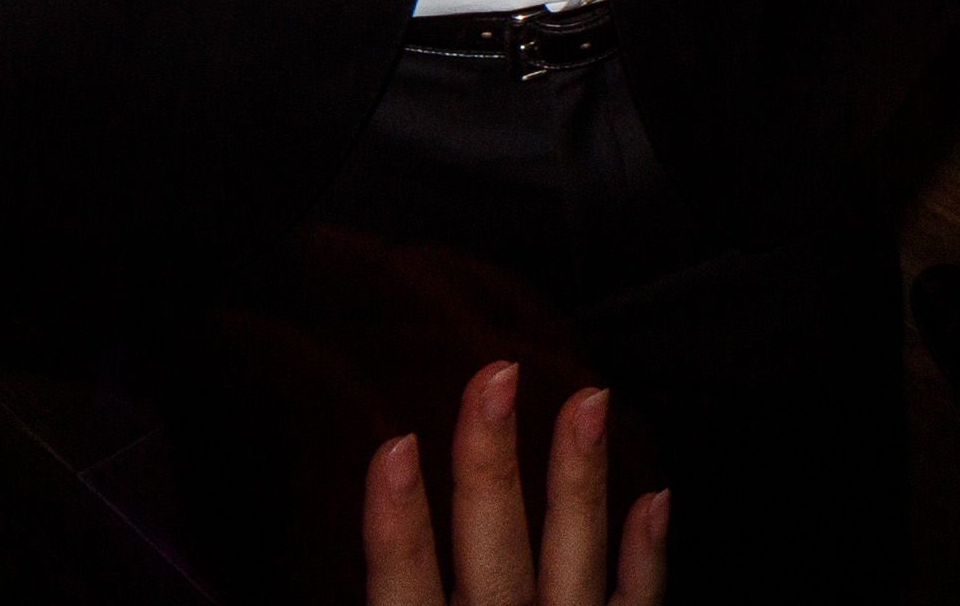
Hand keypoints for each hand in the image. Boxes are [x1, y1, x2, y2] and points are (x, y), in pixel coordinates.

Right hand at [363, 362, 667, 605]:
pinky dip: (647, 557)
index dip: (397, 524)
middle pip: (494, 557)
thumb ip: (394, 589)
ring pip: (574, 565)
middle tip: (495, 375)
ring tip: (588, 401)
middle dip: (492, 463)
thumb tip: (305, 562)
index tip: (396, 445)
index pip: (404, 590)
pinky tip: (654, 499)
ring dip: (579, 481)